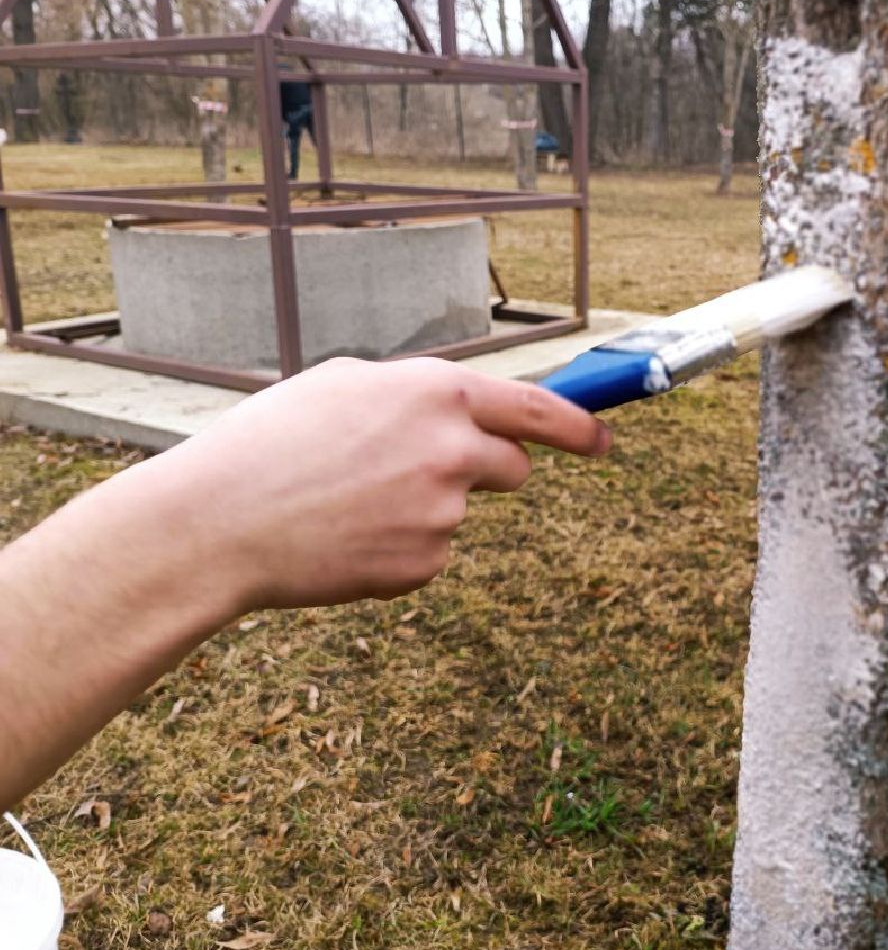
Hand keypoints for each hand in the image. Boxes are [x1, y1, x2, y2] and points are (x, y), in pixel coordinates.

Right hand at [111, 357, 611, 612]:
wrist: (219, 521)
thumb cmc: (271, 443)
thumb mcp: (345, 385)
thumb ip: (417, 395)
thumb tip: (459, 411)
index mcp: (438, 391)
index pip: (539, 409)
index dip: (580, 427)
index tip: (605, 442)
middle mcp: (454, 448)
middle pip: (513, 469)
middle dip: (485, 472)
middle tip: (421, 476)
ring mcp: (443, 511)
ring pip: (458, 512)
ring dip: (421, 508)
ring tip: (346, 502)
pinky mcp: (424, 564)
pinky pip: (428, 552)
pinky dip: (397, 548)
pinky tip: (344, 537)